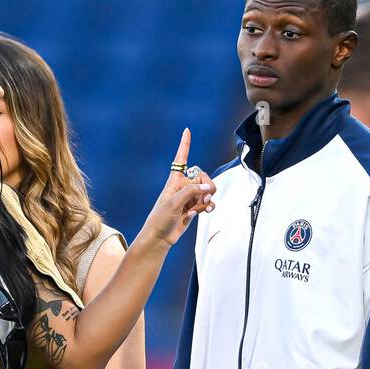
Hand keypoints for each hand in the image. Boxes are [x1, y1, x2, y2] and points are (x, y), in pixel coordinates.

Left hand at [140, 129, 215, 247]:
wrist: (160, 237)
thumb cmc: (160, 219)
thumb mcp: (174, 203)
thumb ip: (191, 192)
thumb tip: (207, 188)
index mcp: (174, 181)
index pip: (181, 159)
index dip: (184, 145)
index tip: (186, 131)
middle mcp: (183, 187)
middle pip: (203, 177)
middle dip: (207, 186)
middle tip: (204, 197)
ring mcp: (189, 197)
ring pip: (207, 191)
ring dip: (208, 198)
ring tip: (201, 207)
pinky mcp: (193, 208)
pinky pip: (207, 202)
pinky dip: (209, 205)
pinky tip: (207, 210)